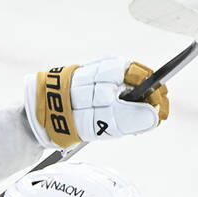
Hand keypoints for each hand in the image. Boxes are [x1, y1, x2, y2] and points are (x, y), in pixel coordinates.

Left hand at [26, 57, 168, 148]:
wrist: (37, 116)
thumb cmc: (70, 114)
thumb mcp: (105, 119)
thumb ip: (132, 117)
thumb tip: (155, 116)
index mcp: (114, 69)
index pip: (149, 78)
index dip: (158, 98)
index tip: (160, 116)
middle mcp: (108, 70)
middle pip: (140, 87)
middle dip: (146, 107)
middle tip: (144, 125)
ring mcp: (99, 79)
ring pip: (127, 96)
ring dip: (131, 112)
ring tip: (125, 127)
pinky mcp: (90, 91)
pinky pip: (112, 101)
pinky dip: (117, 114)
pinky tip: (112, 125)